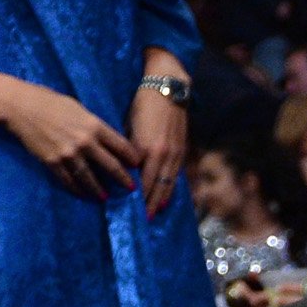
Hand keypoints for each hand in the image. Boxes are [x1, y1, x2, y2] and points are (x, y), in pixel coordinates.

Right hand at [0, 78, 139, 199]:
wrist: (19, 105)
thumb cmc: (49, 101)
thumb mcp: (78, 108)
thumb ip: (93, 125)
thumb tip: (106, 140)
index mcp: (94, 125)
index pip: (121, 146)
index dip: (132, 159)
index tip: (137, 166)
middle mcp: (85, 141)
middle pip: (111, 166)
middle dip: (123, 179)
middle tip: (131, 189)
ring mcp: (68, 153)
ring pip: (90, 178)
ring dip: (100, 190)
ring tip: (106, 198)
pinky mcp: (52, 162)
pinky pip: (68, 181)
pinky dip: (77, 189)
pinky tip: (83, 194)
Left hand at [126, 79, 187, 218]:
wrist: (167, 87)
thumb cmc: (142, 102)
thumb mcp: (129, 123)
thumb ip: (128, 146)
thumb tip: (124, 164)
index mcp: (147, 147)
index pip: (140, 178)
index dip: (135, 195)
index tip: (127, 208)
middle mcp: (163, 153)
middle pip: (155, 185)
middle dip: (149, 203)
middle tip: (143, 219)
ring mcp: (175, 152)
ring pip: (168, 182)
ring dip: (161, 199)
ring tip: (155, 213)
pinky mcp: (182, 148)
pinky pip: (176, 174)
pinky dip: (171, 188)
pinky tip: (167, 197)